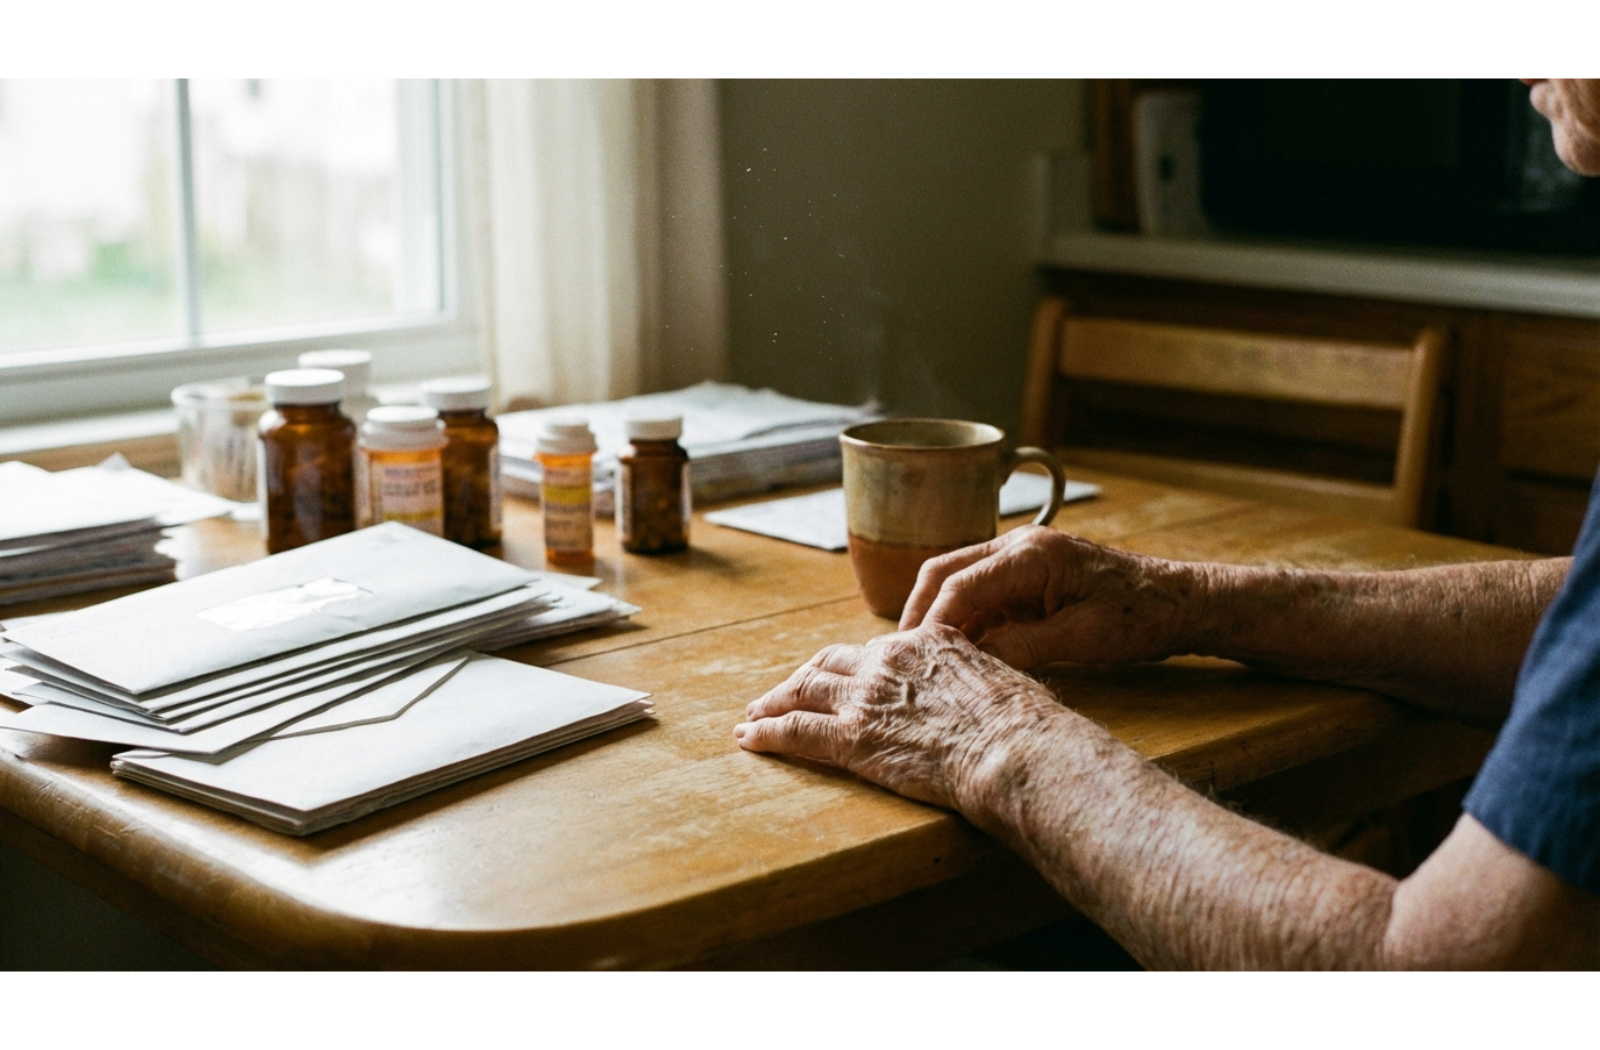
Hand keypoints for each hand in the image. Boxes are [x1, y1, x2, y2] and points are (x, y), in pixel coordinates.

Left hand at [733, 623, 1065, 811]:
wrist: (1013, 747)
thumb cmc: (1024, 725)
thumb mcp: (1002, 682)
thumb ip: (976, 682)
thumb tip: (984, 699)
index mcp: (926, 641)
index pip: (874, 650)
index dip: (851, 666)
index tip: (839, 677)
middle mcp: (888, 660)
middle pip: (829, 663)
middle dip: (801, 678)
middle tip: (782, 692)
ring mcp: (866, 697)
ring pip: (804, 692)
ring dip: (774, 703)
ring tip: (753, 715)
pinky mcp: (851, 736)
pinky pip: (796, 731)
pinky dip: (767, 734)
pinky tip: (750, 740)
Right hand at [898, 525, 1202, 669]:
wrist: (1178, 602)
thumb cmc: (1140, 617)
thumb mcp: (1084, 639)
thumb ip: (1025, 646)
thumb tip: (972, 661)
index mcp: (1032, 554)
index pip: (960, 584)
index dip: (932, 622)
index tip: (915, 658)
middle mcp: (1019, 546)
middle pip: (945, 572)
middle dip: (919, 612)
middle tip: (901, 656)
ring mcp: (1020, 559)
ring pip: (957, 582)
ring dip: (940, 618)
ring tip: (922, 660)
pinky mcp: (1026, 578)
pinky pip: (981, 595)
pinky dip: (964, 622)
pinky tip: (958, 654)